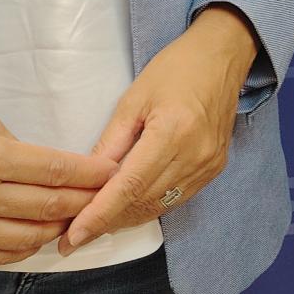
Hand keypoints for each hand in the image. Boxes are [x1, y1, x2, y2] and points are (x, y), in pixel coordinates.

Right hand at [0, 80, 112, 264]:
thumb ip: (16, 151)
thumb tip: (51, 173)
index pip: (54, 172)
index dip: (90, 175)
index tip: (113, 172)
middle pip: (47, 207)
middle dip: (84, 202)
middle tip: (106, 196)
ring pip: (26, 239)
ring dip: (57, 228)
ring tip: (75, 216)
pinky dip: (23, 248)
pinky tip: (38, 235)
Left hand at [60, 6, 258, 253]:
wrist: (221, 57)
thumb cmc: (174, 69)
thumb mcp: (133, 99)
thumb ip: (111, 142)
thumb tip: (87, 179)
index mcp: (172, 132)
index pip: (130, 186)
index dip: (100, 214)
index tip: (73, 236)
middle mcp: (194, 155)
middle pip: (143, 202)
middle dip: (106, 221)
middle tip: (72, 235)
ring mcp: (208, 165)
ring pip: (160, 206)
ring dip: (126, 218)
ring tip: (94, 225)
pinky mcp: (214, 169)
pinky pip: (176, 199)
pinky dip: (149, 207)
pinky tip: (127, 208)